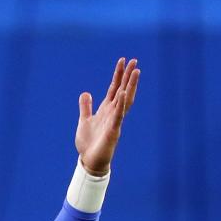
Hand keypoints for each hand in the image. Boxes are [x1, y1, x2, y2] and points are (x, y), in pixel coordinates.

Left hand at [75, 58, 139, 174]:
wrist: (89, 160)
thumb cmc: (89, 143)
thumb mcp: (84, 121)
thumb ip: (86, 107)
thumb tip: (85, 92)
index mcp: (106, 109)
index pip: (114, 88)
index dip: (118, 75)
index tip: (123, 60)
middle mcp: (113, 112)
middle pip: (123, 90)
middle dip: (128, 76)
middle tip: (135, 60)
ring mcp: (115, 121)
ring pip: (125, 100)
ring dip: (130, 86)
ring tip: (136, 72)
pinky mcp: (113, 131)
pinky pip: (119, 116)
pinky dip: (121, 105)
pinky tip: (124, 94)